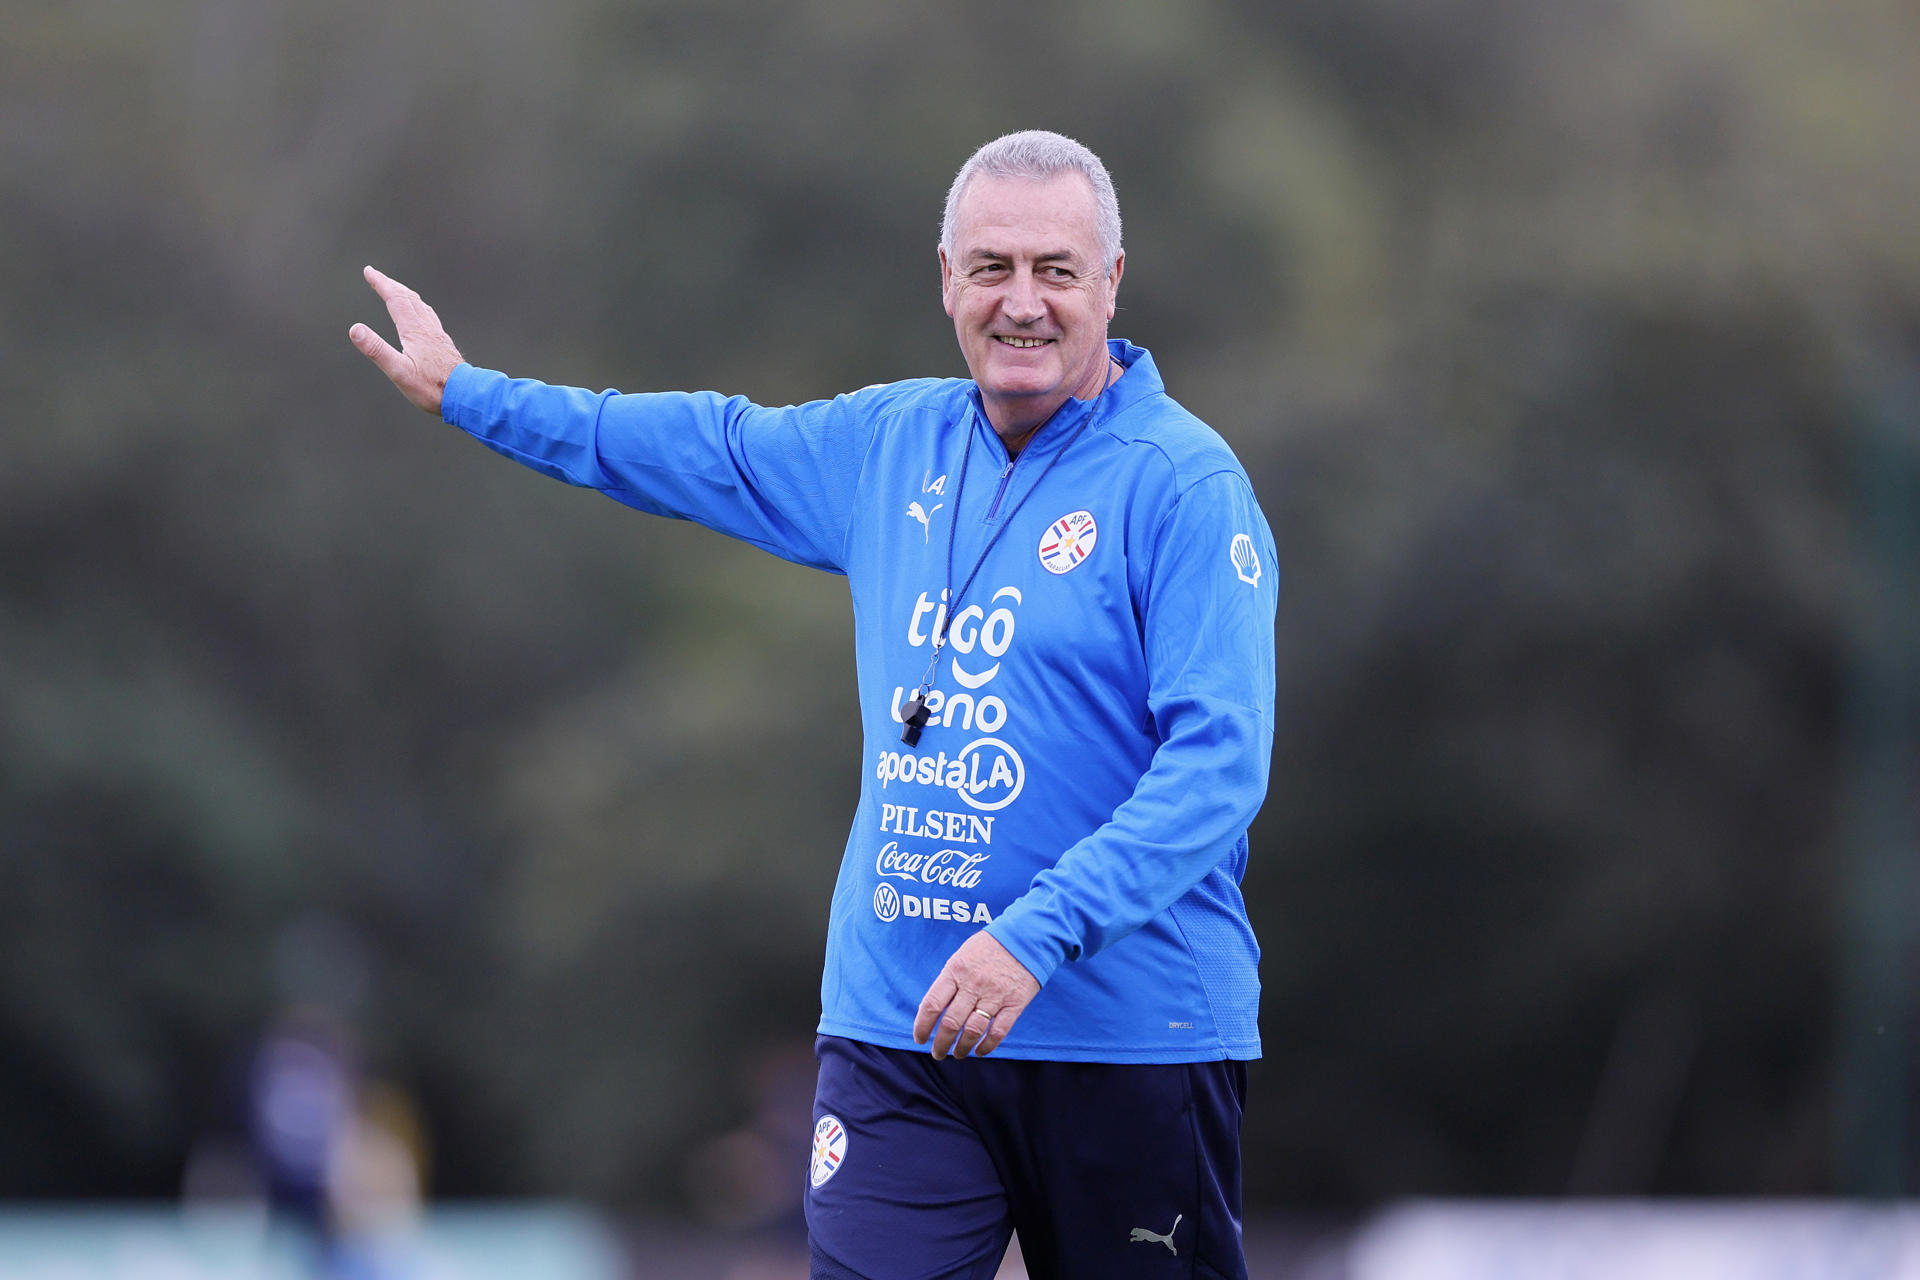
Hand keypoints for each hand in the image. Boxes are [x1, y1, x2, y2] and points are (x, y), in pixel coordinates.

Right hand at [349, 265, 465, 414]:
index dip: (381, 284)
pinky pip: (430, 317)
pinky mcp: (444, 344)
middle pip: (408, 298)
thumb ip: (377, 350)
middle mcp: (427, 328)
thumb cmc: (432, 388)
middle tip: (376, 276)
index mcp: (414, 331)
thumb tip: (355, 329)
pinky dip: (419, 307)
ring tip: (396, 290)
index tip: (369, 272)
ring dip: (405, 294)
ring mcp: (438, 335)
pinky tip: (421, 316)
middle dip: (391, 284)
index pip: (395, 299)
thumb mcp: (398, 372)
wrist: (465, 395)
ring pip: (421, 306)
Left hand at [913, 931, 1040, 1059]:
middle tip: (937, 1053)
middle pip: (950, 1023)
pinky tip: (979, 1051)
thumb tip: (936, 1008)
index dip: (922, 1026)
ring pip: (972, 1031)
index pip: (932, 1005)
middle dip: (940, 1044)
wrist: (1027, 936)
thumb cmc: (990, 946)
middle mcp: (973, 984)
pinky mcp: (1014, 1004)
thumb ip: (950, 979)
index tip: (920, 1038)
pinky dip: (987, 1046)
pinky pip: (998, 1032)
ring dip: (962, 1048)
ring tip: (957, 1054)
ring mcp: (995, 995)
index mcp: (956, 970)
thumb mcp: (962, 954)